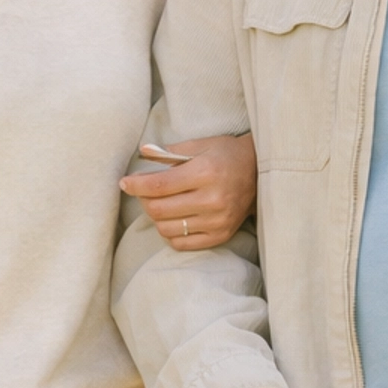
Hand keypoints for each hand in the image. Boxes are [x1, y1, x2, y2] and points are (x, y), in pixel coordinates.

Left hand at [120, 133, 257, 250]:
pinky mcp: (220, 235)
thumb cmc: (227, 155)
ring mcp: (216, 221)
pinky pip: (182, 243)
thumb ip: (170, 152)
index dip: (135, 185)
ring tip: (161, 204)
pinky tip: (174, 219)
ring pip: (166, 228)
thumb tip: (143, 152)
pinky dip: (170, 232)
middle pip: (158, 209)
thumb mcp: (200, 145)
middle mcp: (211, 199)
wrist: (262, 174)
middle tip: (145, 192)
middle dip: (144, 200)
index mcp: (204, 172)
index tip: (125, 183)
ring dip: (156, 217)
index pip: (158, 185)